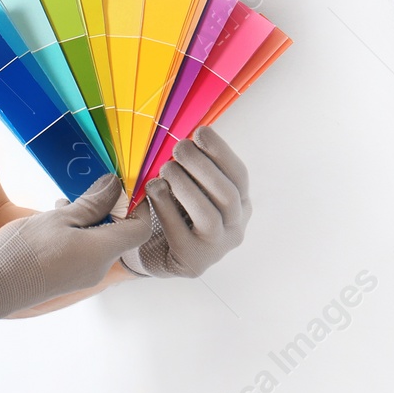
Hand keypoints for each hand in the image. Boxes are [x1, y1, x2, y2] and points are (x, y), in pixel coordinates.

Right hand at [0, 174, 156, 327]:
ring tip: (62, 205)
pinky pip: (84, 250)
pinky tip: (53, 221)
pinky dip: (76, 232)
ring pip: (98, 240)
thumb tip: (115, 186)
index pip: (139, 229)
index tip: (126, 186)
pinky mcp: (68, 277)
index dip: (139, 206)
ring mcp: (83, 275)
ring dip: (87, 219)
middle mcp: (98, 267)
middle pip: (119, 234)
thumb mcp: (59, 218)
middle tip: (87, 189)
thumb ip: (92, 202)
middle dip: (107, 208)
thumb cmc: (24, 250)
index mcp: (101, 252)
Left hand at [122, 125, 250, 278]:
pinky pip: (181, 232)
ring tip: (166, 169)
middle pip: (227, 193)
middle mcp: (235, 226)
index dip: (221, 151)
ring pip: (209, 214)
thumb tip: (187, 135)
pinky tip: (154, 190)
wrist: (157, 252)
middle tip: (179, 148)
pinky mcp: (194, 261)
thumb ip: (194, 167)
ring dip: (185, 186)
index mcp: (240, 203)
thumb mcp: (191, 186)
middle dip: (202, 166)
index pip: (239, 175)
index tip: (201, 131)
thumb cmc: (177, 210)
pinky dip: (165, 207)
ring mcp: (218, 247)